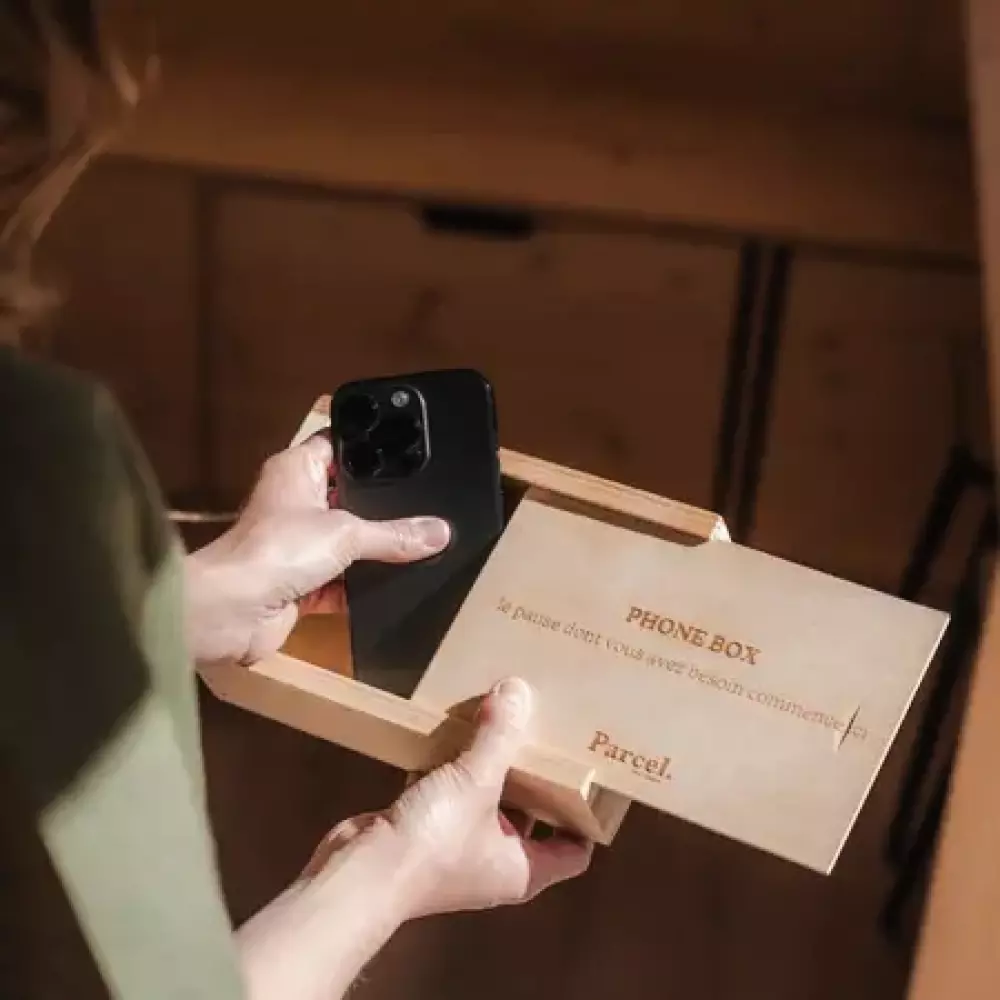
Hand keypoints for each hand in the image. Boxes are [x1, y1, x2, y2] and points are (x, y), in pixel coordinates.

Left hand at [184, 434, 450, 664]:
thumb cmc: (277, 550)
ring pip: (345, 542)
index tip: (410, 448)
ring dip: (371, 551)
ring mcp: (295, 545)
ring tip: (418, 545)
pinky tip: (394, 586)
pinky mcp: (298, 584)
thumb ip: (395, 534)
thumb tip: (441, 532)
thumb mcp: (348, 533)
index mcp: (297, 470)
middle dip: (380, 505)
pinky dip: (360, 588)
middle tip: (426, 503)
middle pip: (348, 496)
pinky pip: (340, 582)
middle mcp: (294, 502)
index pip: (338, 445)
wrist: (232, 611)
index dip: (370, 445)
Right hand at [238, 678, 591, 999]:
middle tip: (547, 735)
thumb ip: (499, 736)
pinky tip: (451, 730)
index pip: (574, 850)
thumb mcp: (476, 781)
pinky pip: (447, 792)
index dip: (588, 818)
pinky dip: (450, 766)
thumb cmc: (432, 843)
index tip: (593, 776)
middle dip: (536, 777)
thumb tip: (518, 691)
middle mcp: (494, 863)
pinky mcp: (423, 830)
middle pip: (530, 817)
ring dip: (490, 767)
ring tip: (504, 722)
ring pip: (485, 801)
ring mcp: (456, 848)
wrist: (359, 872)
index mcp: (523, 868)